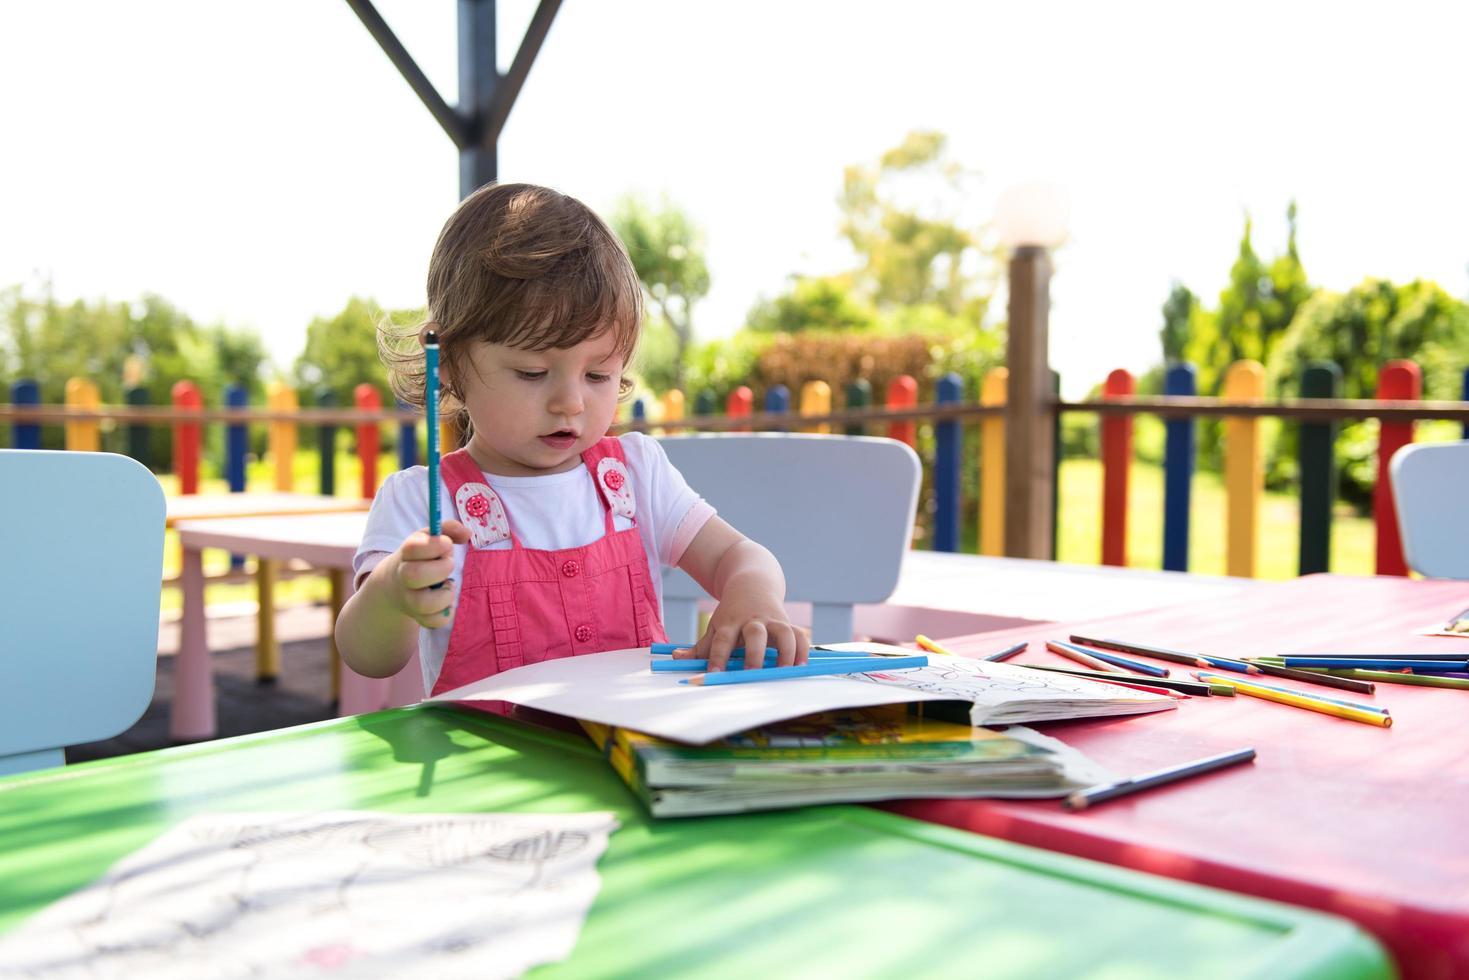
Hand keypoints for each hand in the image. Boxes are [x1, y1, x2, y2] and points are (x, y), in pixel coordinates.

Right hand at [390, 520, 469, 628]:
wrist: (395, 585)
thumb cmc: (421, 557)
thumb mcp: (429, 538)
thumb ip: (448, 529)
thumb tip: (467, 533)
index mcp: (406, 553)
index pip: (413, 548)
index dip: (434, 545)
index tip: (446, 543)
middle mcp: (403, 576)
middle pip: (415, 575)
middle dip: (441, 568)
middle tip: (448, 564)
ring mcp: (409, 599)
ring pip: (424, 603)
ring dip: (444, 594)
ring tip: (447, 585)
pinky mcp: (418, 617)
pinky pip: (434, 622)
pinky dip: (446, 613)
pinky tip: (446, 602)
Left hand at [688, 577, 808, 671]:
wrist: (752, 584)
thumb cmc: (732, 613)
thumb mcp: (715, 626)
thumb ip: (700, 647)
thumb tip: (676, 658)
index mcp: (731, 623)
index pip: (722, 640)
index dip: (717, 657)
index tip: (714, 674)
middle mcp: (752, 621)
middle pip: (754, 634)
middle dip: (754, 653)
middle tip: (752, 671)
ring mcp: (772, 620)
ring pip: (782, 632)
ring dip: (785, 651)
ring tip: (784, 670)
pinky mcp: (787, 622)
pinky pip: (799, 635)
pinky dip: (802, 650)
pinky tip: (800, 666)